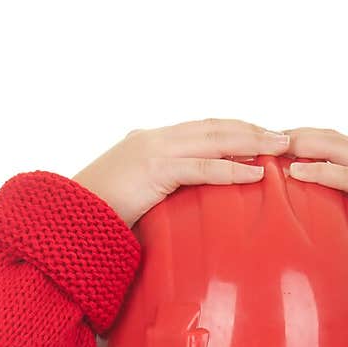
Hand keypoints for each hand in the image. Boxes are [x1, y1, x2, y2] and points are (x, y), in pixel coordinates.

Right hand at [72, 117, 290, 227]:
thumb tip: (176, 209)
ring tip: (280, 147)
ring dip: (251, 142)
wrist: (63, 219)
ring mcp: (154, 151)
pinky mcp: (154, 171)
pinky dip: (232, 168)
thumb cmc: (93, 218)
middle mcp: (153, 138)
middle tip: (284, 135)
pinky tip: (256, 173)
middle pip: (213, 127)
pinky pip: (202, 168)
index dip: (233, 129)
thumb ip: (156, 193)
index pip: (200, 129)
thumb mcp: (131, 199)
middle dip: (251, 129)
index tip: (262, 134)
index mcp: (148, 142)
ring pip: (214, 140)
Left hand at [280, 126, 347, 265]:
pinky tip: (296, 171)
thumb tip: (314, 236)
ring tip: (270, 146)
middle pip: (329, 137)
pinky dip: (322, 170)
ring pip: (337, 148)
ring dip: (301, 144)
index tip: (268, 146)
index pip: (332, 144)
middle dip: (294, 134)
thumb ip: (346, 223)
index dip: (301, 140)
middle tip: (258, 138)